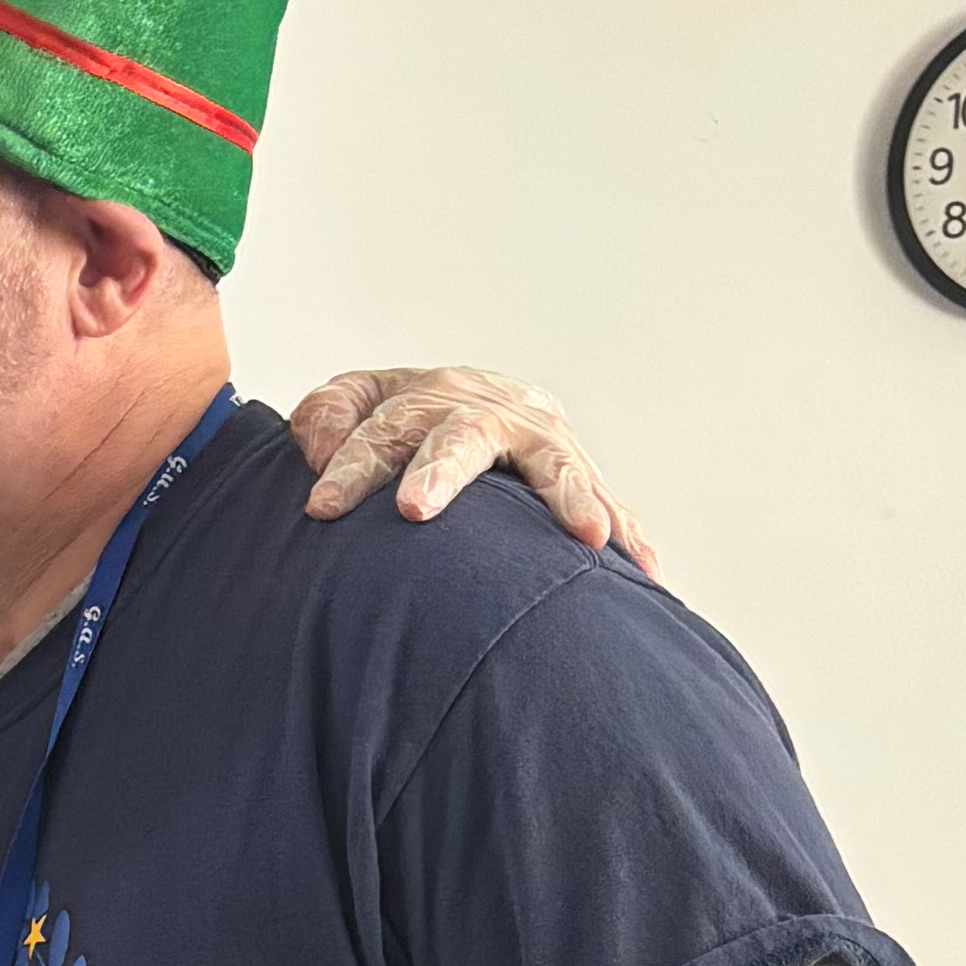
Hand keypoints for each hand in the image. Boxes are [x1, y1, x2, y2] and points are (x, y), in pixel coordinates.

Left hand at [290, 363, 656, 576]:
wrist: (466, 402)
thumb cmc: (400, 420)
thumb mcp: (354, 405)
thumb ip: (328, 415)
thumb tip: (319, 445)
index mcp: (428, 395)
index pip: (383, 426)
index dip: (352, 465)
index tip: (321, 507)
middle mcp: (489, 411)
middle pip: (464, 433)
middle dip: (441, 468)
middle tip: (414, 507)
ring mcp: (539, 440)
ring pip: (554, 463)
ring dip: (569, 498)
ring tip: (587, 537)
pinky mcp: (572, 471)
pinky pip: (604, 501)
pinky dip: (628, 533)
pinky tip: (647, 570)